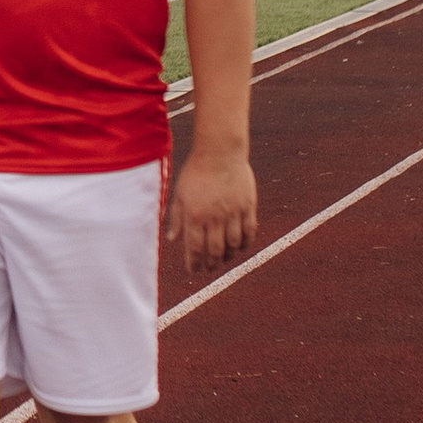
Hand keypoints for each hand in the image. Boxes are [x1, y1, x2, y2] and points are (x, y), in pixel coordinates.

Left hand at [168, 143, 257, 280]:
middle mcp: (214, 216)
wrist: (220, 152)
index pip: (194, 247)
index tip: (194, 270)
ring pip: (233, 244)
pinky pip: (249, 231)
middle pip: (215, 250)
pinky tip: (240, 248)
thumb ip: (177, 218)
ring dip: (228, 256)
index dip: (194, 263)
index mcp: (195, 214)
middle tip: (210, 268)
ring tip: (224, 259)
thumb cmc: (196, 171)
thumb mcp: (180, 193)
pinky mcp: (248, 206)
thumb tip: (172, 239)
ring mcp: (233, 212)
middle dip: (211, 264)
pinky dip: (246, 244)